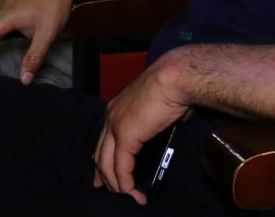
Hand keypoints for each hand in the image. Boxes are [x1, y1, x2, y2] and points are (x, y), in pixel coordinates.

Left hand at [93, 57, 191, 204]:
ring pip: (107, 164)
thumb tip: (166, 129)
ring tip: (129, 196)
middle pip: (100, 154)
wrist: (174, 78)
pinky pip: (121, 167)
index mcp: (116, 107)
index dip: (102, 159)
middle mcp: (111, 116)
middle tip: (111, 191)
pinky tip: (133, 192)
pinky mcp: (126, 136)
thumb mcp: (158, 107)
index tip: (102, 174)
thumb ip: (156, 121)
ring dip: (117, 185)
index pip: (103, 139)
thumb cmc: (173, 86)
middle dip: (103, 176)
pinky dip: (126, 183)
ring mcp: (115, 126)